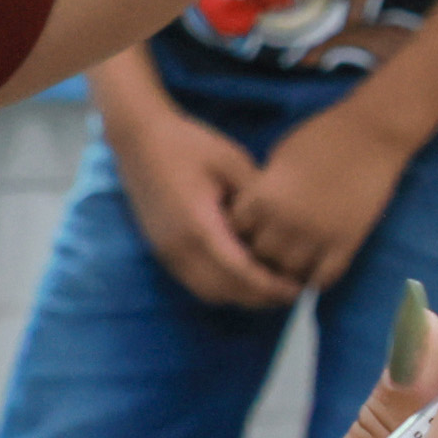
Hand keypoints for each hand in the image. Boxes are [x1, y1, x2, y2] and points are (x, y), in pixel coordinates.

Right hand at [108, 105, 297, 308]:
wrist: (139, 139)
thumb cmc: (188, 144)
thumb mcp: (232, 161)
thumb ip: (257, 195)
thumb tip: (283, 225)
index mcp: (198, 225)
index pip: (240, 272)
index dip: (271, 286)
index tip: (298, 288)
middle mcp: (179, 248)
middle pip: (226, 291)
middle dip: (261, 298)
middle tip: (293, 292)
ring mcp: (167, 252)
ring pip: (209, 293)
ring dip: (241, 296)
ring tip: (272, 287)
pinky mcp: (163, 251)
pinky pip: (196, 282)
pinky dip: (222, 287)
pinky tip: (245, 276)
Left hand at [228, 100, 416, 291]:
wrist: (372, 133)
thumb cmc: (322, 135)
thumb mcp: (279, 156)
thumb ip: (265, 188)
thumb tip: (257, 212)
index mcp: (265, 195)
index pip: (235, 230)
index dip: (239, 230)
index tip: (246, 229)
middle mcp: (287, 221)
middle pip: (259, 255)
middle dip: (260, 252)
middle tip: (266, 250)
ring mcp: (318, 235)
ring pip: (289, 272)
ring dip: (287, 269)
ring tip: (289, 263)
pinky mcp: (347, 243)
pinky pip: (325, 276)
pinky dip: (316, 280)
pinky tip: (313, 273)